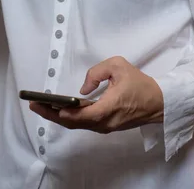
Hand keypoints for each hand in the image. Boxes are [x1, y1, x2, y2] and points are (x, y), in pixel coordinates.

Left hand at [29, 56, 163, 133]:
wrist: (159, 102)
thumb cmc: (139, 83)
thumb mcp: (119, 66)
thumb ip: (97, 72)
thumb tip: (83, 89)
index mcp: (109, 107)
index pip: (83, 115)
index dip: (64, 112)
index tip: (47, 106)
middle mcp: (105, 122)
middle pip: (74, 123)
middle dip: (52, 114)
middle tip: (34, 105)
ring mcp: (106, 126)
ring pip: (78, 125)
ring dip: (59, 116)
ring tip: (42, 106)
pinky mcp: (107, 126)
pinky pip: (84, 124)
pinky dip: (70, 118)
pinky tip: (59, 109)